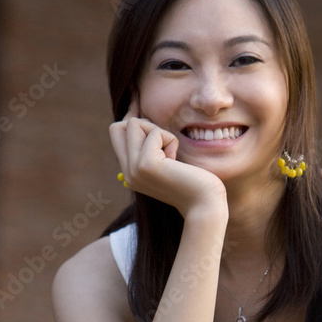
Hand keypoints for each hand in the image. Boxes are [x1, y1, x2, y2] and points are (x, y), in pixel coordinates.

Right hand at [109, 98, 226, 216]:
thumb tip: (137, 116)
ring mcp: (134, 169)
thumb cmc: (193, 182)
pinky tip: (176, 161)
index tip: (153, 123)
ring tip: (171, 155)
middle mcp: (127, 172)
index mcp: (130, 172)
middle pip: (119, 126)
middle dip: (145, 126)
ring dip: (159, 132)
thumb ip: (150, 146)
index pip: (117, 132)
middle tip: (165, 146)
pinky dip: (170, 140)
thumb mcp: (167, 162)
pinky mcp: (146, 165)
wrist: (204, 205)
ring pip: (134, 124)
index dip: (133, 120)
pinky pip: (155, 133)